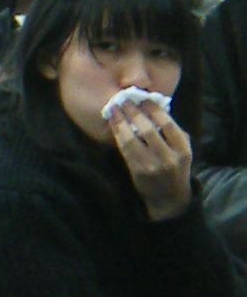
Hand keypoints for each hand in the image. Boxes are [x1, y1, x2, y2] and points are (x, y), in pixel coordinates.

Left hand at [112, 92, 194, 218]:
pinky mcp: (137, 171)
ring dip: (121, 122)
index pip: (168, 124)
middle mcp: (168, 157)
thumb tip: (156, 110)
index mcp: (183, 149)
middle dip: (135, 113)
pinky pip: (125, 150)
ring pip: (133, 139)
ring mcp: (151, 165)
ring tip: (114, 109)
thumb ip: (173, 134)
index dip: (154, 110)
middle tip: (125, 100)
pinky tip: (113, 125)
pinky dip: (118, 135)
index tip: (144, 98)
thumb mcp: (183, 151)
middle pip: (148, 130)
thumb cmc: (176, 169)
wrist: (169, 198)